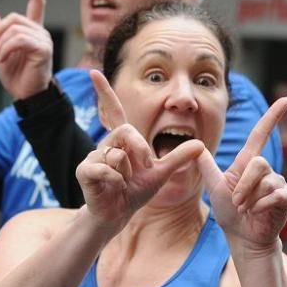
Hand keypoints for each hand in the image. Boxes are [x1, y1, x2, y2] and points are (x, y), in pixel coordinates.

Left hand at [0, 0, 53, 100]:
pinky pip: (18, 40)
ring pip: (14, 29)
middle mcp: (40, 32)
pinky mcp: (43, 50)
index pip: (37, 3)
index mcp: (32, 30)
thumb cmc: (15, 76)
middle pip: (13, 18)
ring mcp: (44, 40)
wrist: (26, 97)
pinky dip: (4, 50)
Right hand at [75, 71, 204, 232]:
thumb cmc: (135, 192)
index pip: (114, 111)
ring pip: (118, 155)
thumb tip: (201, 144)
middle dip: (141, 152)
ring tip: (122, 184)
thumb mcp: (161, 174)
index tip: (94, 72)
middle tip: (142, 169)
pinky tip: (113, 188)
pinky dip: (116, 181)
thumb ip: (179, 158)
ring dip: (127, 174)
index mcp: (123, 141)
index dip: (105, 92)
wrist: (117, 214)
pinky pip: (106, 169)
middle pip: (127, 131)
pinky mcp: (85, 170)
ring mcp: (93, 157)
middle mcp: (106, 144)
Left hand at [196, 98, 286, 251]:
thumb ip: (207, 166)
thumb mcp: (215, 187)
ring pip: (264, 182)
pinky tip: (257, 214)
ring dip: (250, 200)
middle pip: (258, 163)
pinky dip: (260, 207)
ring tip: (247, 210)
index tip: (285, 100)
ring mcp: (279, 183)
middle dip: (243, 186)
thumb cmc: (230, 213)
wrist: (243, 237)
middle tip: (237, 203)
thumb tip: (195, 146)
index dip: (272, 117)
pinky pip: (274, 195)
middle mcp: (266, 170)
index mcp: (249, 163)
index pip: (261, 134)